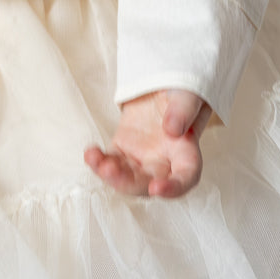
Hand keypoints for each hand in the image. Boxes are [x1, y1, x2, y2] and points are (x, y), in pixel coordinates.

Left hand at [84, 89, 210, 198]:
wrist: (162, 90)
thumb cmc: (181, 96)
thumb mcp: (188, 96)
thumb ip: (184, 110)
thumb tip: (171, 128)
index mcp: (186, 154)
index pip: (186, 177)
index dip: (173, 188)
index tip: (157, 188)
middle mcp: (164, 164)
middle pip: (148, 184)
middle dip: (127, 182)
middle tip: (110, 171)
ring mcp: (142, 161)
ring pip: (126, 178)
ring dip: (109, 174)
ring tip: (94, 159)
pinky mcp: (123, 153)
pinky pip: (110, 163)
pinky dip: (99, 162)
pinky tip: (91, 153)